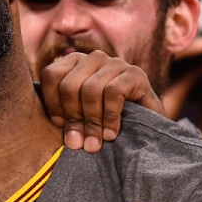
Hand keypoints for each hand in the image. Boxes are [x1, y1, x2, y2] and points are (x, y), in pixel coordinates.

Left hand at [39, 50, 164, 152]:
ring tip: (95, 143)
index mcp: (75, 63)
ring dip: (92, 122)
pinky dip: (110, 117)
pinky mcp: (136, 74)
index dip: (52, 103)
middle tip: (79, 143)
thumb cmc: (108, 123)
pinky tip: (111, 134)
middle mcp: (94, 58)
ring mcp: (116, 63)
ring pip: (91, 89)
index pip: (51, 75)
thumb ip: (65, 116)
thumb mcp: (81, 116)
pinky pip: (113, 93)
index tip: (59, 126)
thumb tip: (54, 129)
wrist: (149, 126)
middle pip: (70, 84)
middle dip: (73, 118)